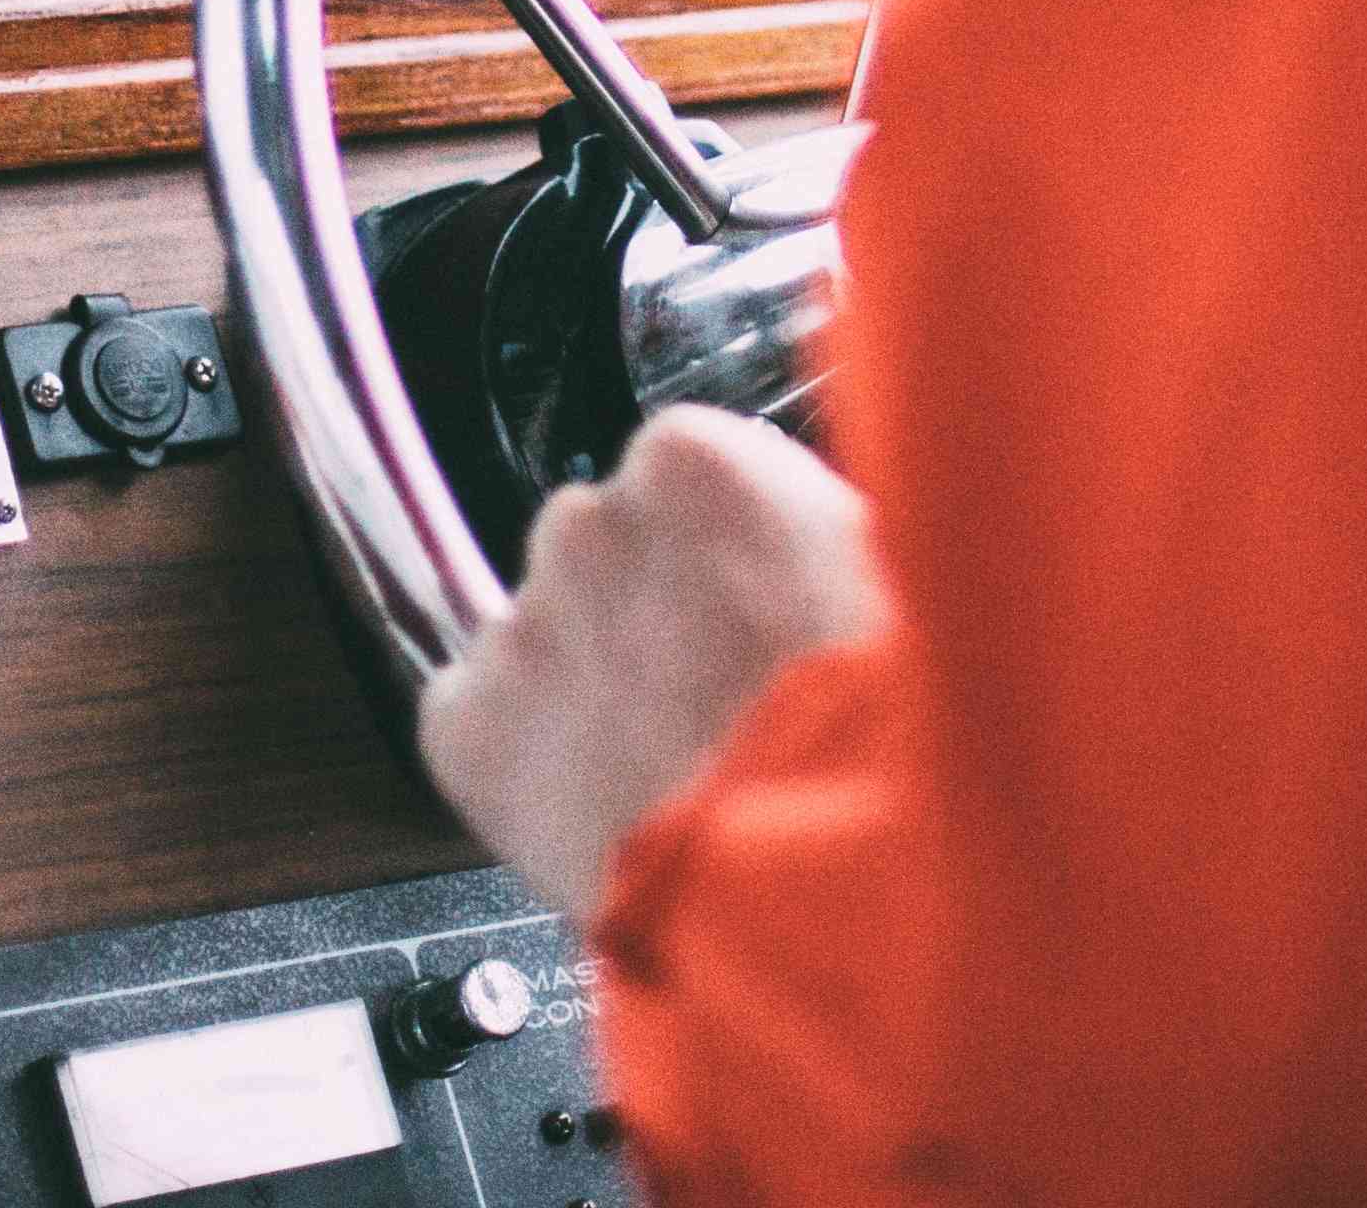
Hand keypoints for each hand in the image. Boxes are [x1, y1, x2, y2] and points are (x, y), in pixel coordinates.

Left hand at [421, 409, 885, 920]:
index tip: (748, 598)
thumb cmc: (874, 751)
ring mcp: (519, 628)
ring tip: (663, 760)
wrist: (808, 901)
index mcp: (698, 466)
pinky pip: (475, 715)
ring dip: (588, 676)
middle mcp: (591, 528)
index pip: (680, 466)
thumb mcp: (898, 584)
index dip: (720, 548)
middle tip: (711, 691)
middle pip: (601, 541)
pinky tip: (595, 796)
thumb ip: (817, 526)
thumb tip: (803, 526)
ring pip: (542, 630)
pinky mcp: (467, 729)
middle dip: (647, 606)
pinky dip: (519, 751)